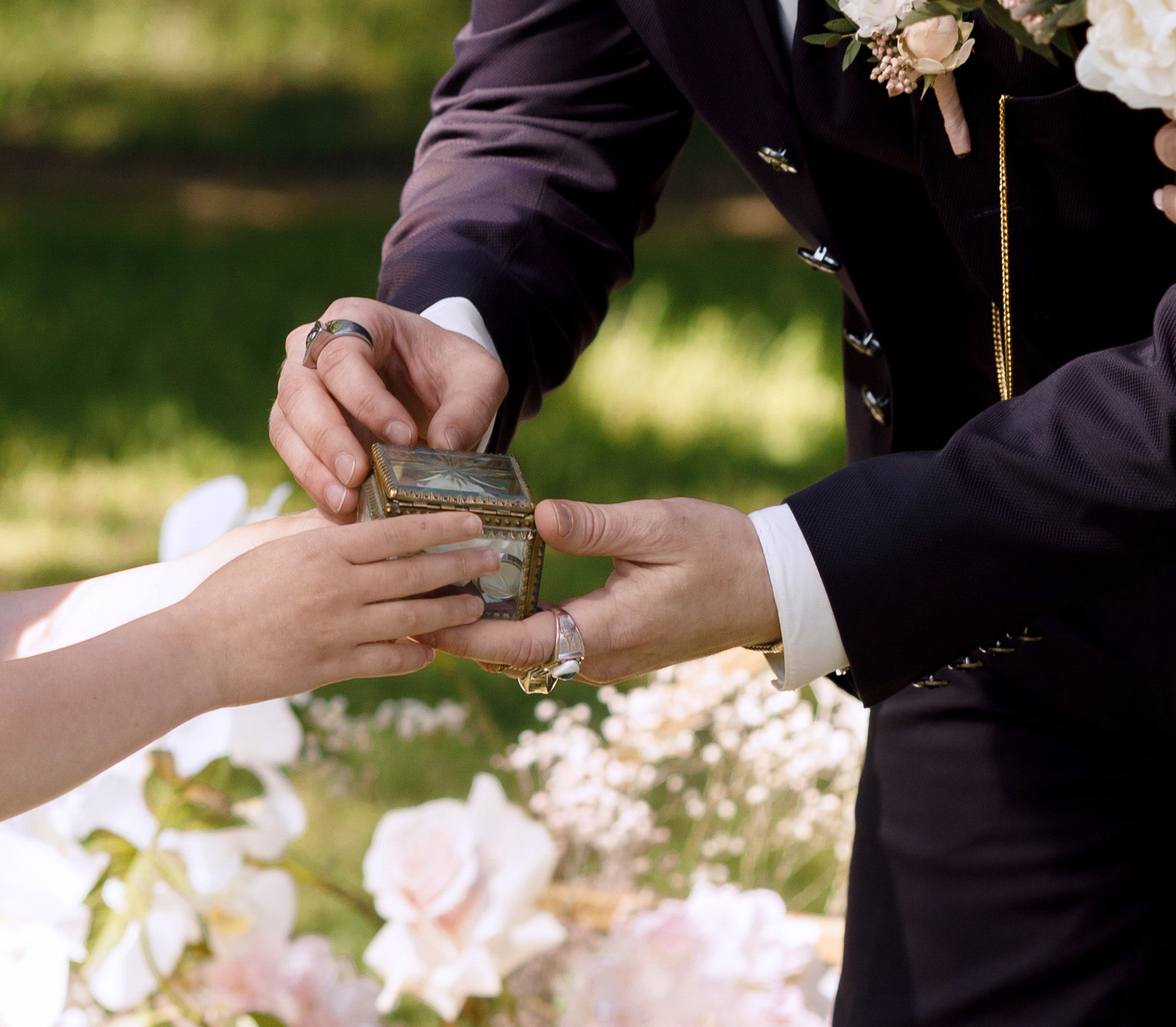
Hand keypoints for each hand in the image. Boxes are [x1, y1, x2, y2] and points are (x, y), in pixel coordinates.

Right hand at [179, 512, 503, 707]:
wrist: (196, 648)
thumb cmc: (227, 591)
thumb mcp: (271, 547)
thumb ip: (315, 532)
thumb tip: (353, 516)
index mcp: (323, 549)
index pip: (395, 531)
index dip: (440, 525)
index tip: (473, 520)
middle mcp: (338, 586)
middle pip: (415, 572)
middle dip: (460, 565)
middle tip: (492, 559)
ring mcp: (338, 629)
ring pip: (412, 617)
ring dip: (450, 612)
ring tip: (476, 606)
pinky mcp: (332, 667)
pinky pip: (389, 660)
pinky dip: (415, 654)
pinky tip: (431, 651)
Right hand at [269, 299, 506, 519]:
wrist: (433, 383)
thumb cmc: (449, 370)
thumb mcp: (478, 377)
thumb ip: (470, 405)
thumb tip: (446, 445)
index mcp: (356, 319)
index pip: (343, 357)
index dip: (367, 399)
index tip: (402, 437)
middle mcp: (314, 348)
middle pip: (300, 390)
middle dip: (326, 437)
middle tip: (357, 476)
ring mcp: (299, 387)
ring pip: (285, 424)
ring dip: (312, 466)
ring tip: (346, 502)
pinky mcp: (297, 427)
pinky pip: (292, 454)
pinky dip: (314, 483)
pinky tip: (342, 510)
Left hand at [426, 498, 777, 682]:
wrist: (771, 589)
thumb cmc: (720, 552)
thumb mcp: (660, 527)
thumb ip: (597, 526)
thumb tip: (539, 517)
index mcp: (608, 631)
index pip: (518, 644)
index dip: (465, 634)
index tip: (418, 616)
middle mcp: (599, 656)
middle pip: (511, 655)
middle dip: (459, 632)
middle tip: (404, 599)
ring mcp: (605, 657)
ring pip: (527, 653)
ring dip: (482, 630)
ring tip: (431, 593)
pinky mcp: (610, 647)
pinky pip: (548, 644)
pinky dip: (510, 625)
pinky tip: (484, 593)